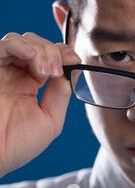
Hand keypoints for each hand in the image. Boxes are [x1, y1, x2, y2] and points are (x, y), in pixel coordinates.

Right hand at [0, 32, 80, 176]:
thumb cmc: (15, 146)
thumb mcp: (50, 120)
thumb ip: (60, 94)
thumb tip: (69, 72)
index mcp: (28, 85)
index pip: (48, 57)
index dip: (63, 53)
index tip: (74, 60)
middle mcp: (13, 74)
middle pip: (36, 45)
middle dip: (53, 52)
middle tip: (57, 70)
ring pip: (20, 41)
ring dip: (40, 50)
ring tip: (45, 70)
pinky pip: (1, 46)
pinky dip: (19, 45)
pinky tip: (32, 57)